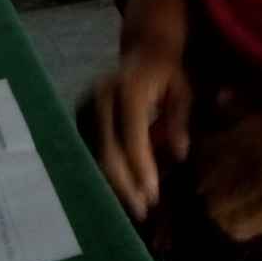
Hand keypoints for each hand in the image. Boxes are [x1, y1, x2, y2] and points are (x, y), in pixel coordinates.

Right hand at [93, 41, 192, 220]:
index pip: (132, 136)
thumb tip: (180, 154)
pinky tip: (119, 188)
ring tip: (133, 205)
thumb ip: (179, 120)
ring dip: (114, 183)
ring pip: (95, 155)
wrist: (142, 50)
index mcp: (128, 89)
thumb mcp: (183, 92)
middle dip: (126, 184)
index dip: (141, 168)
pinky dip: (104, 171)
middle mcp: (102, 96)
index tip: (153, 195)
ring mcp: (86, 105)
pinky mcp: (79, 114)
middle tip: (143, 210)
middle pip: (108, 151)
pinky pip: (89, 150)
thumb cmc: (168, 73)